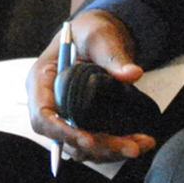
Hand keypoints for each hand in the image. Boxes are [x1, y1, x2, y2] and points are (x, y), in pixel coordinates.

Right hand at [27, 10, 156, 164]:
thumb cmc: (91, 32)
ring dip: (110, 151)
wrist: (100, 38)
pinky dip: (115, 147)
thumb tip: (132, 74)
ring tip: (141, 145)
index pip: (42, 115)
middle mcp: (50, 102)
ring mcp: (66, 115)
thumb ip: (113, 54)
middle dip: (98, 147)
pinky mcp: (83, 123)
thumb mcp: (100, 36)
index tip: (90, 140)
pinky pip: (94, 143)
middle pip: (64, 138)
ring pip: (81, 146)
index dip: (62, 132)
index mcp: (42, 79)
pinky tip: (139, 143)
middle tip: (131, 148)